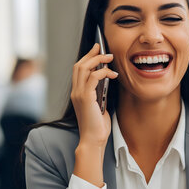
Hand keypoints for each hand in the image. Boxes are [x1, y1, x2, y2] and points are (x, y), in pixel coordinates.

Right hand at [71, 43, 117, 186]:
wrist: (93, 139)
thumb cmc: (97, 126)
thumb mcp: (100, 105)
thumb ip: (100, 92)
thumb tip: (108, 79)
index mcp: (77, 93)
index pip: (78, 69)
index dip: (87, 57)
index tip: (97, 49)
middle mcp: (75, 91)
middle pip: (79, 65)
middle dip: (91, 54)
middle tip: (103, 48)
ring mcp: (79, 94)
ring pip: (84, 68)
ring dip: (98, 60)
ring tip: (110, 58)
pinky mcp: (86, 98)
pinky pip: (92, 78)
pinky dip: (103, 72)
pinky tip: (112, 74)